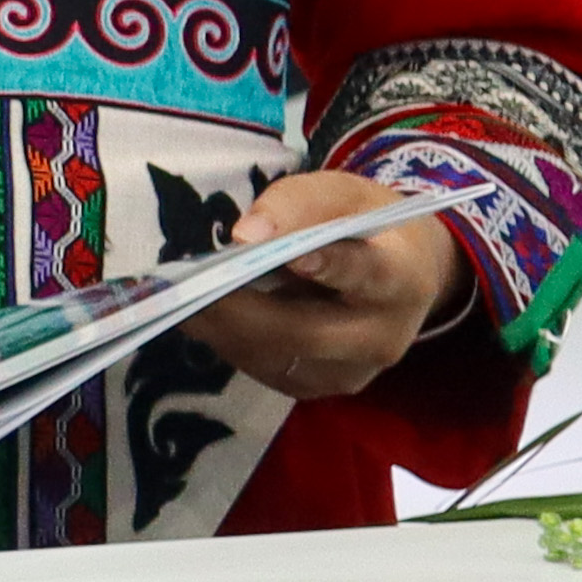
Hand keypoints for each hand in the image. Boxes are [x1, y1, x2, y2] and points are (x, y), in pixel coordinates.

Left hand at [186, 167, 460, 401]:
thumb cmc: (365, 224)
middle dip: (238, 311)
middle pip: (304, 332)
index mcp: (401, 279)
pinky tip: (204, 315)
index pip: (366, 276)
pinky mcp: (319, 388)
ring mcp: (351, 372)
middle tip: (184, 289)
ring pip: (276, 358)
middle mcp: (383, 337)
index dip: (329, 268)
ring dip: (223, 329)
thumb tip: (246, 236)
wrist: (401, 275)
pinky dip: (230, 342)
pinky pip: (265, 368)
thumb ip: (297, 205)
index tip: (292, 257)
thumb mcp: (340, 194)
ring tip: (180, 300)